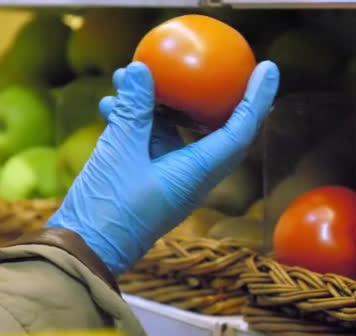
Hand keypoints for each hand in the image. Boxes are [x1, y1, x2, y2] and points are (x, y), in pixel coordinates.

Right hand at [46, 61, 279, 276]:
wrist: (85, 251)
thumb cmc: (109, 208)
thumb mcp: (119, 150)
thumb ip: (133, 109)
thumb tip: (141, 69)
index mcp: (199, 171)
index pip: (240, 129)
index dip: (257, 98)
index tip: (269, 68)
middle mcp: (192, 174)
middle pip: (216, 127)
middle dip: (216, 93)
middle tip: (218, 64)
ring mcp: (171, 176)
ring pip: (177, 130)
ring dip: (158, 103)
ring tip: (132, 74)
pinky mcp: (149, 178)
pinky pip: (151, 142)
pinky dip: (136, 121)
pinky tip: (110, 103)